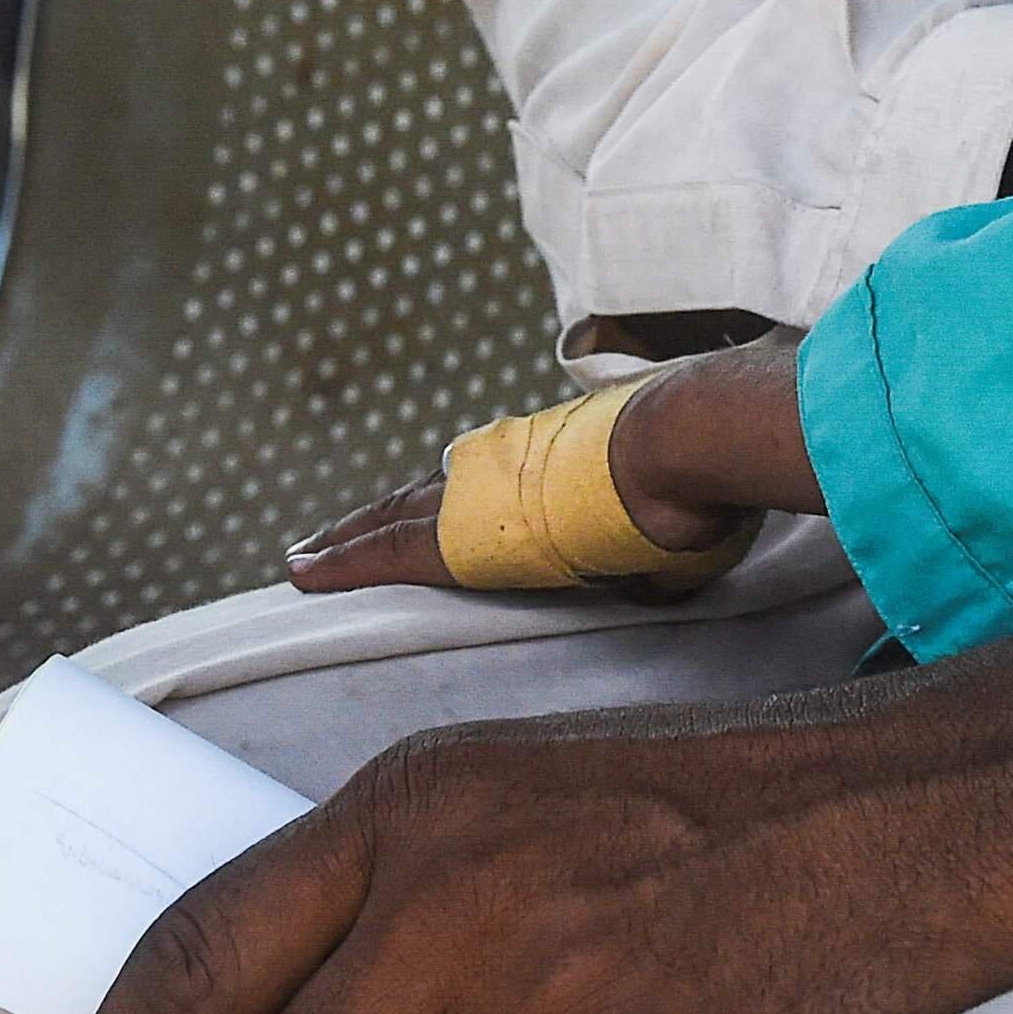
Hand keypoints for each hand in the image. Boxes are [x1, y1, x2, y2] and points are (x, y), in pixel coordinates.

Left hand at [286, 338, 819, 595]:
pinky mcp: (460, 532)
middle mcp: (514, 462)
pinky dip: (341, 561)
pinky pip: (381, 550)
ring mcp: (484, 492)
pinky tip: (301, 573)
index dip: (457, 492)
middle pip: (430, 490)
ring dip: (349, 535)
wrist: (688, 440)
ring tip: (307, 555)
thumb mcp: (697, 508)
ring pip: (393, 515)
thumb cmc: (711, 471)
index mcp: (565, 455)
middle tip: (333, 532)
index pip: (499, 478)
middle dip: (382, 512)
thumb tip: (698, 544)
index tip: (432, 498)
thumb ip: (678, 529)